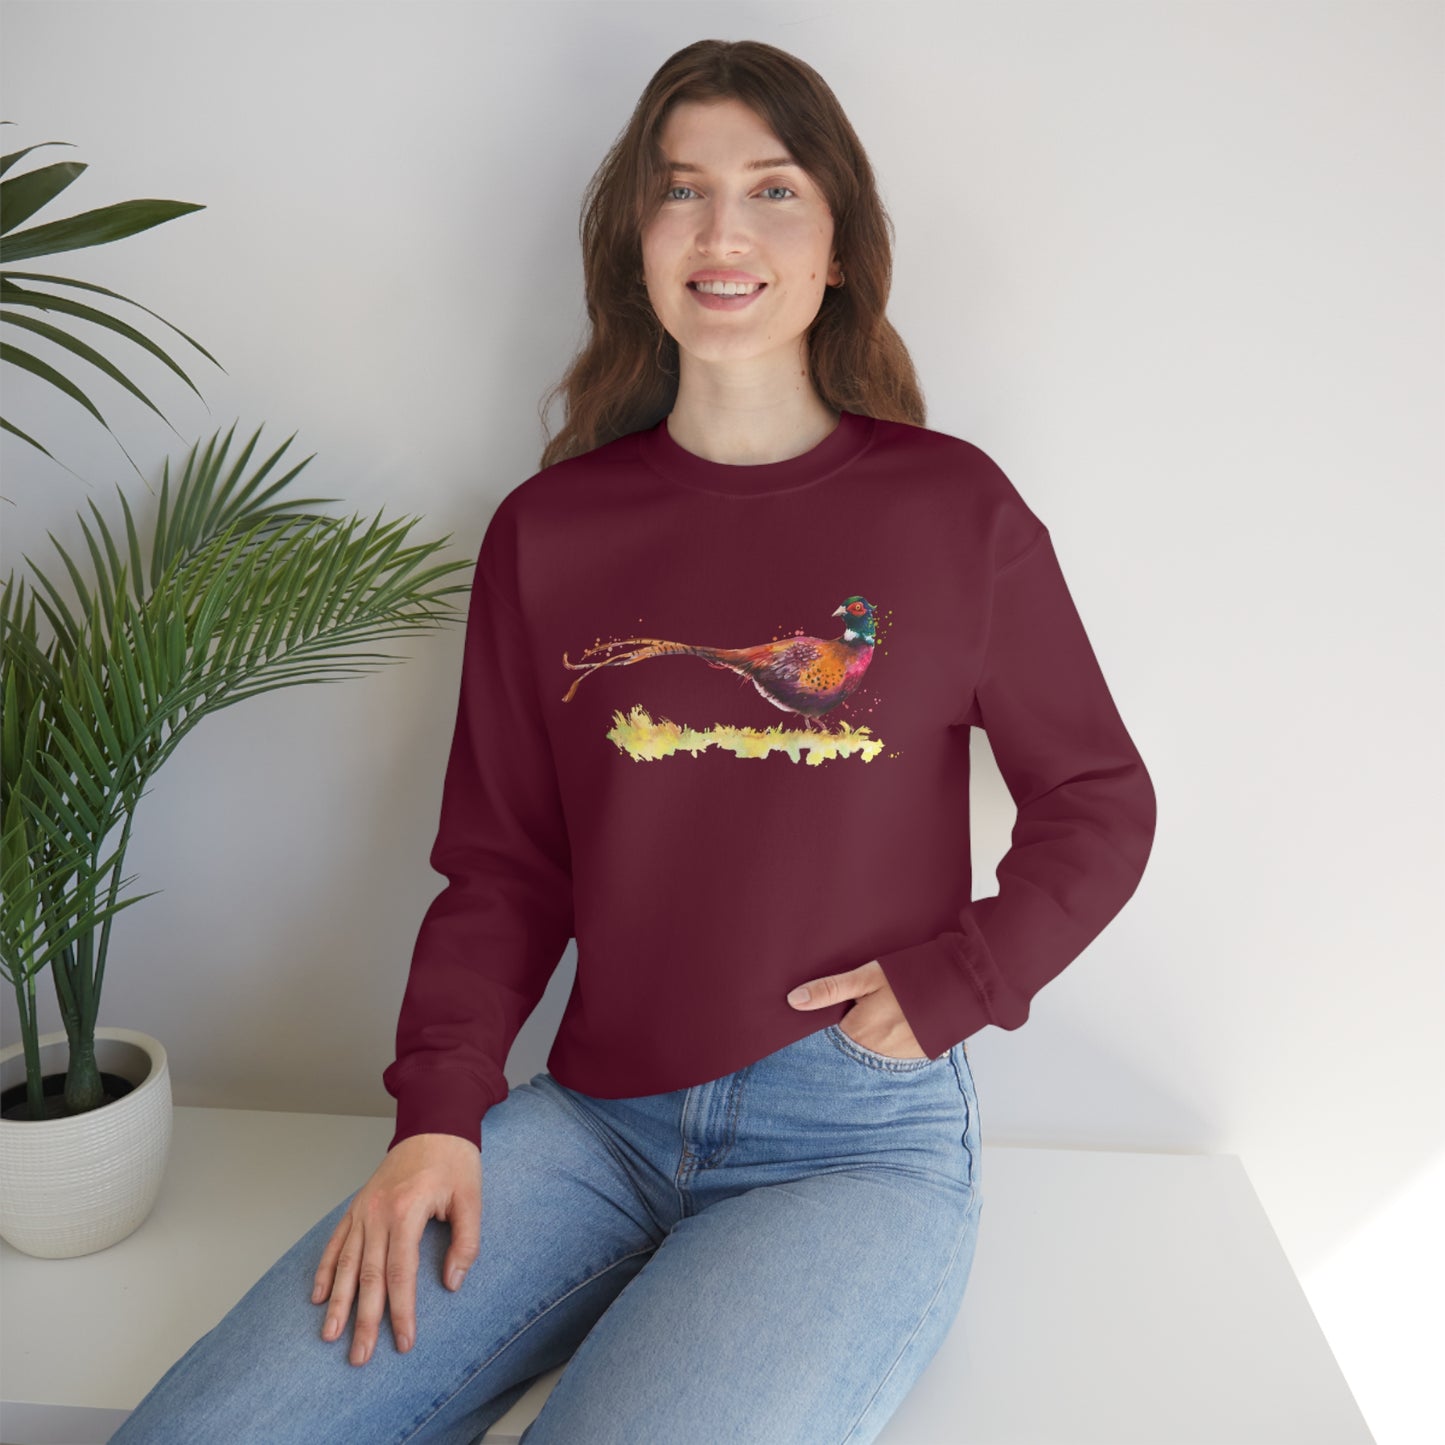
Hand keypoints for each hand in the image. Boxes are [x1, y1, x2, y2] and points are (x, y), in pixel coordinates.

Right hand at [312, 1132, 480, 1365]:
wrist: (434, 1122)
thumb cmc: (455, 1160)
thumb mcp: (471, 1199)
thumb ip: (466, 1243)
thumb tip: (452, 1284)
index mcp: (407, 1211)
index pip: (401, 1273)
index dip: (401, 1311)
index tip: (403, 1342)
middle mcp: (378, 1213)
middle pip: (368, 1276)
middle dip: (363, 1319)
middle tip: (359, 1356)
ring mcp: (364, 1209)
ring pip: (345, 1263)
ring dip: (337, 1302)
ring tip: (330, 1335)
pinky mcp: (358, 1206)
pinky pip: (336, 1241)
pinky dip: (325, 1269)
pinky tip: (318, 1295)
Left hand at [786, 959, 927, 1058]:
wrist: (963, 981)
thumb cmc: (912, 974)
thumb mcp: (867, 975)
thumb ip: (831, 990)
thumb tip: (793, 1001)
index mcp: (860, 1032)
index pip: (834, 1030)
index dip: (839, 1013)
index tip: (849, 1000)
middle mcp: (877, 1052)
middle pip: (856, 1040)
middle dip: (859, 1022)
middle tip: (877, 999)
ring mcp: (901, 1057)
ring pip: (877, 1046)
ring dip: (880, 1031)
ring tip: (895, 1006)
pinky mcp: (921, 1056)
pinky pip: (899, 1050)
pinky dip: (899, 1036)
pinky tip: (908, 1016)